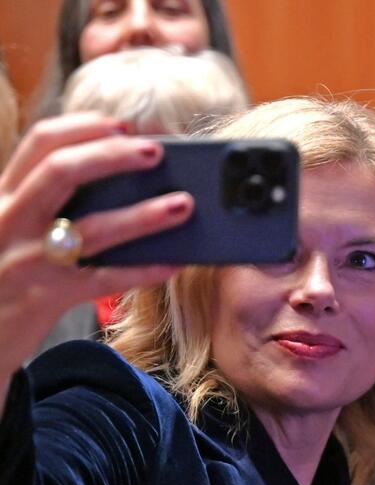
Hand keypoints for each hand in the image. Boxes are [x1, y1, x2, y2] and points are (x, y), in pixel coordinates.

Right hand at [0, 113, 192, 377]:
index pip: (40, 143)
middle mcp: (7, 220)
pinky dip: (145, 269)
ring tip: (184, 204)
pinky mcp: (45, 297)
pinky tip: (175, 261)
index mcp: (1, 197)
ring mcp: (26, 260)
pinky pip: (106, 280)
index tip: (123, 125)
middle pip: (61, 171)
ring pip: (91, 227)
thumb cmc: (4, 278)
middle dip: (112, 156)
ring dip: (143, 214)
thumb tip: (120, 184)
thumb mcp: (9, 230)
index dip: (85, 127)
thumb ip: (45, 205)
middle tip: (156, 152)